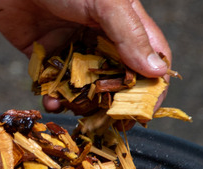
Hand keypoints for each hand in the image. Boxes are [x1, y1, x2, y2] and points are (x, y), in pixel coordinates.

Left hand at [0, 0, 170, 111]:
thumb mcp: (105, 3)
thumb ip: (130, 35)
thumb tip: (157, 71)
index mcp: (125, 21)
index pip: (150, 58)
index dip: (152, 86)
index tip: (144, 111)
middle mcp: (101, 37)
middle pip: (118, 79)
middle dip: (114, 102)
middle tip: (107, 122)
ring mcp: (73, 47)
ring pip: (86, 87)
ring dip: (82, 105)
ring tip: (76, 113)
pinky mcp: (45, 55)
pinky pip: (54, 84)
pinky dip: (54, 98)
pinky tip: (52, 102)